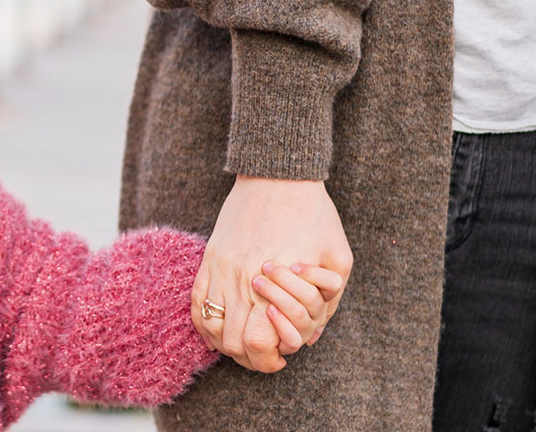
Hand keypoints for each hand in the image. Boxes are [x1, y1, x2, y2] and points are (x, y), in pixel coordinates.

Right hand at [191, 175, 352, 372]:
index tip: (279, 358)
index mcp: (273, 285)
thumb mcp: (338, 257)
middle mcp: (241, 281)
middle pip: (231, 343)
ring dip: (225, 342)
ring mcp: (220, 268)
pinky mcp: (210, 257)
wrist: (279, 174)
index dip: (268, 359)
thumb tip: (314, 335)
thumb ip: (331, 299)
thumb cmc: (314, 213)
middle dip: (248, 357)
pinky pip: (196, 302)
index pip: (256, 343)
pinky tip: (220, 323)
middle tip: (263, 354)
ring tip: (242, 341)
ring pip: (210, 326)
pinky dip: (205, 321)